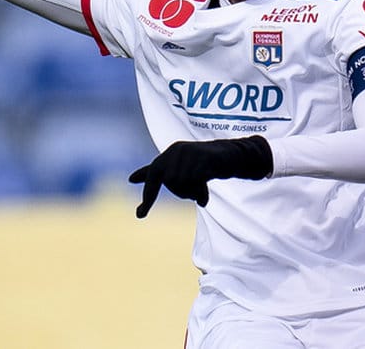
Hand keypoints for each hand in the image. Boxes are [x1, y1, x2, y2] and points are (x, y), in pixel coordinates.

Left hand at [128, 135, 272, 212]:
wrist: (233, 156)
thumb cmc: (207, 164)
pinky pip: (195, 181)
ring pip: (181, 182)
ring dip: (192, 193)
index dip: (148, 195)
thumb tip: (130, 178)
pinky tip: (204, 199)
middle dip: (180, 193)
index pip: (153, 175)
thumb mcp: (184, 168)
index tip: (140, 215)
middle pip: (169, 182)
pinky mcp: (204, 158)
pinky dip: (199, 194)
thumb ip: (161, 173)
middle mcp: (177, 150)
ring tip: (202, 194)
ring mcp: (190, 153)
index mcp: (170, 153)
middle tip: (194, 196)